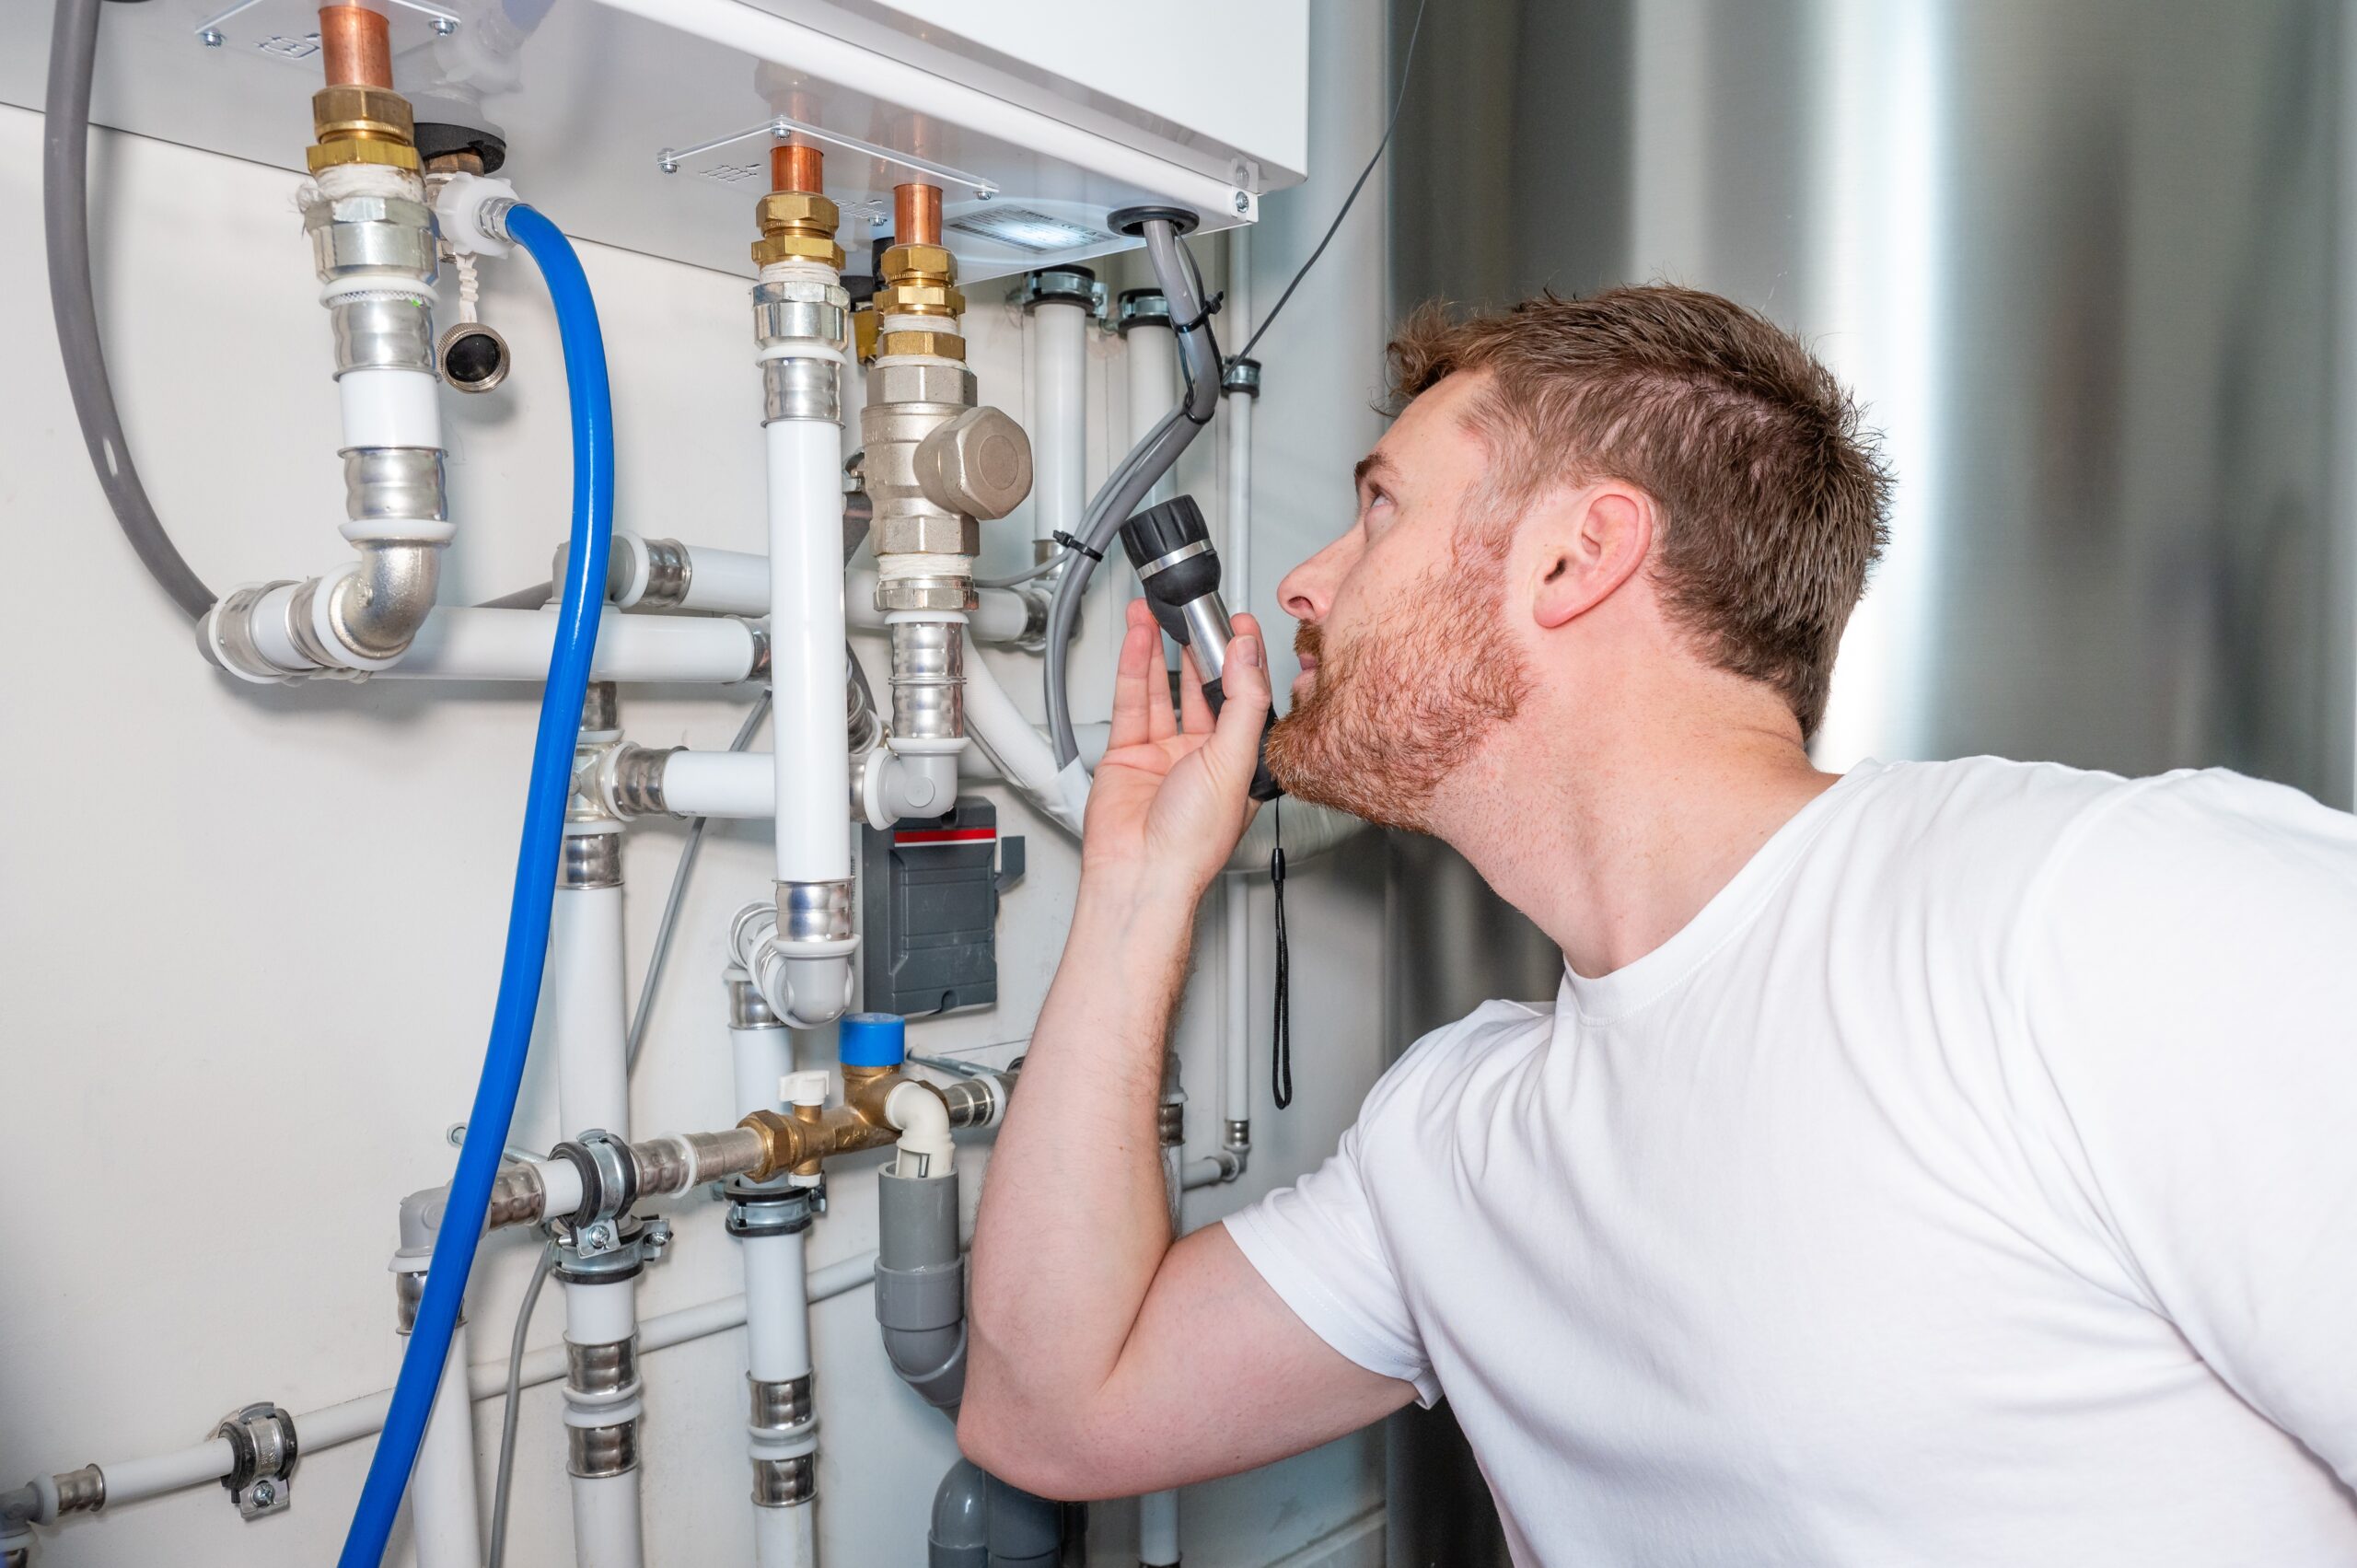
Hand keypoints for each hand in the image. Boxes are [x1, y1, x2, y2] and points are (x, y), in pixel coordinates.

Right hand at [1081, 599, 1271, 897]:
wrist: (1141, 871)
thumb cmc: (1192, 841)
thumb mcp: (1233, 761)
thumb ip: (1243, 702)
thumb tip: (1248, 655)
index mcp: (1240, 760)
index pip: (1246, 696)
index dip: (1243, 658)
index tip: (1241, 623)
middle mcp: (1204, 755)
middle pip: (1203, 687)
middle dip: (1200, 647)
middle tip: (1197, 612)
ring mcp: (1164, 752)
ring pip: (1164, 688)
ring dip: (1161, 648)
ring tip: (1160, 612)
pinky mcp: (1128, 752)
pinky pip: (1133, 702)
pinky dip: (1135, 668)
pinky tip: (1139, 640)